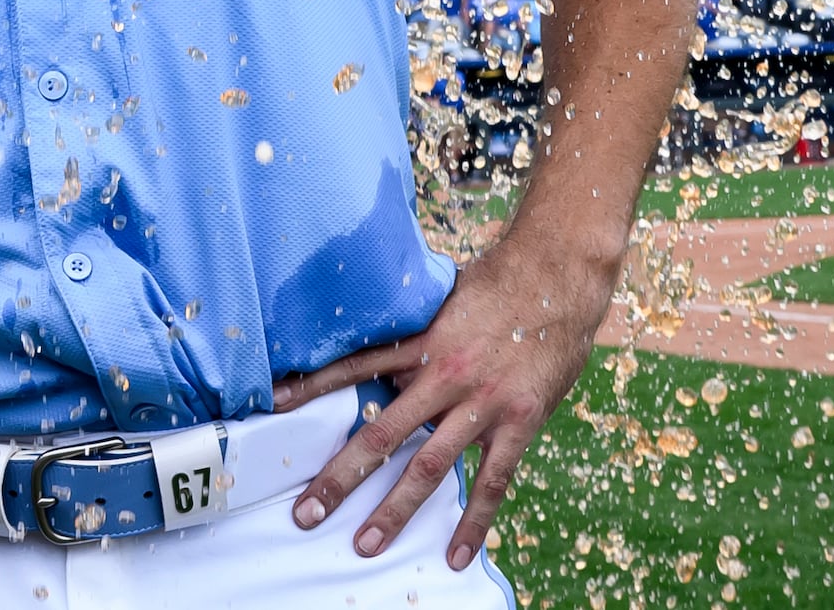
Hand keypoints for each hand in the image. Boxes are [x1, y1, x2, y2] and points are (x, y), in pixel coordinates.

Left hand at [276, 222, 618, 570]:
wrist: (558, 278)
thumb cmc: (496, 285)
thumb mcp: (441, 299)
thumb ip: (412, 330)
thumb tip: (375, 338)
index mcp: (420, 344)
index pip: (354, 368)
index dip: (313, 387)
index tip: (275, 405)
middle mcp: (444, 377)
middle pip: (382, 435)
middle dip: (341, 477)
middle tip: (307, 511)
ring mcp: (482, 404)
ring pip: (429, 467)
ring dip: (394, 510)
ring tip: (364, 543)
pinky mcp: (519, 422)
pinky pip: (492, 482)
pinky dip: (473, 522)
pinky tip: (455, 554)